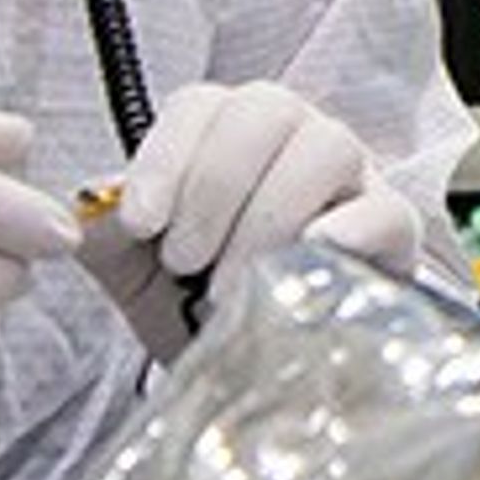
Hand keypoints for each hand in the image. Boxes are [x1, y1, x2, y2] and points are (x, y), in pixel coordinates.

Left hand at [78, 80, 425, 353]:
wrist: (259, 375)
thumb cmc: (197, 304)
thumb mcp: (136, 274)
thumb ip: (103, 237)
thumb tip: (85, 211)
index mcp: (226, 134)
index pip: (200, 105)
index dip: (166, 158)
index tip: (141, 223)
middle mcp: (293, 137)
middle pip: (265, 107)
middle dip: (215, 186)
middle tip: (184, 261)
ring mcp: (351, 178)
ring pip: (326, 146)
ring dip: (268, 214)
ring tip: (230, 286)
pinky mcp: (394, 232)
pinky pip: (384, 209)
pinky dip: (345, 230)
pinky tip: (305, 261)